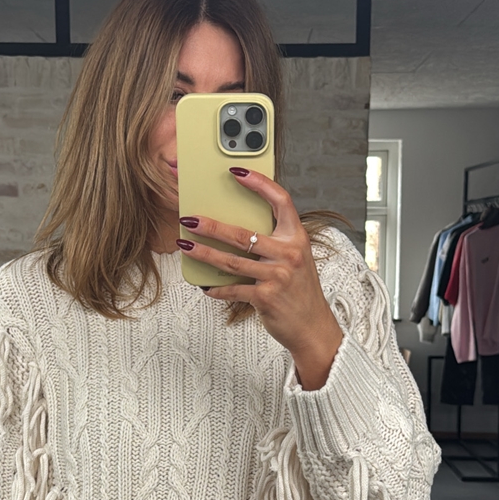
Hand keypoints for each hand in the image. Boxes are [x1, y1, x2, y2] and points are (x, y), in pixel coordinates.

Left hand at [176, 168, 343, 388]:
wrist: (313, 327)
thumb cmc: (300, 291)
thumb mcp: (296, 260)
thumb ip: (275, 243)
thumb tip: (237, 228)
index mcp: (297, 238)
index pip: (280, 200)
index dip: (259, 183)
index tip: (237, 172)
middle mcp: (289, 254)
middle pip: (243, 234)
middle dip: (212, 226)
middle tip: (190, 219)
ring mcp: (278, 276)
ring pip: (231, 261)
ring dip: (204, 253)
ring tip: (185, 245)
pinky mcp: (266, 297)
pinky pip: (233, 289)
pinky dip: (216, 288)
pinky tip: (204, 285)